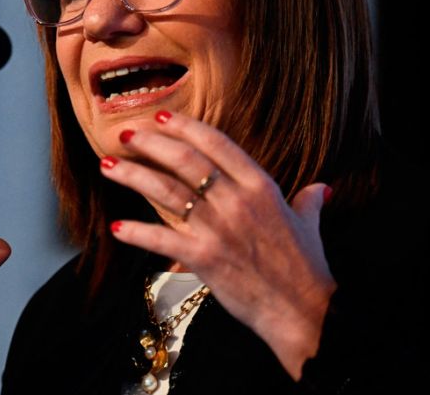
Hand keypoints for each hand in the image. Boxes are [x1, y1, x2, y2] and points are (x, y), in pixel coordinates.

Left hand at [100, 112, 334, 378]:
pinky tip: (116, 226)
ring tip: (108, 166)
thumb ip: (308, 201)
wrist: (304, 312)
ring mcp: (218, 228)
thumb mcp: (310, 226)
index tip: (162, 117)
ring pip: (166, 192)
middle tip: (125, 133)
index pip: (217, 144)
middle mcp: (237, 201)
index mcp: (261, 187)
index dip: (186, 127)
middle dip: (150, 143)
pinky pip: (161, 239)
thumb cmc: (306, 269)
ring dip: (133, 176)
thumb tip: (321, 188)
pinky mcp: (204, 258)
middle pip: (185, 161)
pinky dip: (136, 232)